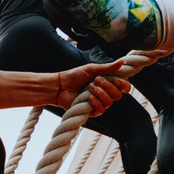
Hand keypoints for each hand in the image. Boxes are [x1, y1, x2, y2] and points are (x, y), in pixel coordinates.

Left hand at [0, 59, 130, 112]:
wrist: (51, 86)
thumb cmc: (68, 76)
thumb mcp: (88, 68)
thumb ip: (106, 66)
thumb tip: (122, 61)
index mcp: (104, 83)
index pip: (122, 87)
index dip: (122, 85)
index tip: (117, 79)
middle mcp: (101, 95)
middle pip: (118, 95)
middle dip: (110, 88)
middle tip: (96, 83)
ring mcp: (94, 105)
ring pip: (109, 104)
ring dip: (100, 95)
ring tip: (88, 90)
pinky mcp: (85, 113)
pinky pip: (97, 111)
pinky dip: (93, 104)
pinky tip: (86, 99)